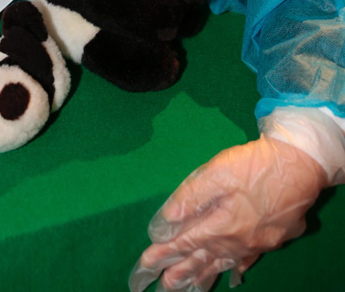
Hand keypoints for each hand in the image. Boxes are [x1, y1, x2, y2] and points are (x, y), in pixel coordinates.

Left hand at [129, 136, 328, 291]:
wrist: (301, 166)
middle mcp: (236, 240)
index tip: (144, 265)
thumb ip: (190, 198)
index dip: (163, 253)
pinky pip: (247, 260)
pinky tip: (231, 277)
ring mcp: (255, 242)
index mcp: (220, 225)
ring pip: (223, 263)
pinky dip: (235, 269)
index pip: (184, 242)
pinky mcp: (271, 238)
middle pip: (202, 259)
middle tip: (161, 288)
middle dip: (179, 273)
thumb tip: (164, 222)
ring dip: (203, 276)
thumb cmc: (256, 166)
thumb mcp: (218, 173)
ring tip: (187, 289)